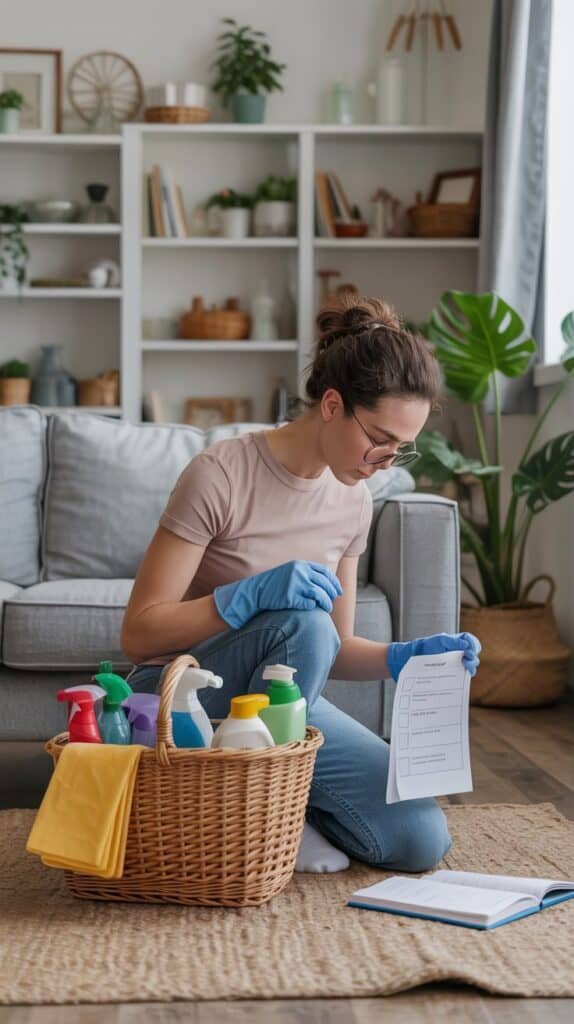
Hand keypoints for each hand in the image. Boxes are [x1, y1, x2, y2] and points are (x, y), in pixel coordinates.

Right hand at [213, 560, 342, 630]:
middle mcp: (300, 572)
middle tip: (333, 601)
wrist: (256, 591)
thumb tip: (327, 583)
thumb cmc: (275, 585)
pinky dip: (314, 607)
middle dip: (332, 594)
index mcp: (301, 565)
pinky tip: (313, 609)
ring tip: (327, 609)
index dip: (334, 582)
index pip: (325, 572)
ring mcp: (295, 584)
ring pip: (320, 595)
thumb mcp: (291, 572)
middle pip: (325, 584)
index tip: (338, 591)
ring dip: (326, 603)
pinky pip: (309, 604)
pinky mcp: (291, 597)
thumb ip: (306, 574)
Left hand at [387, 631, 480, 680]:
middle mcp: (455, 653)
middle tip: (468, 665)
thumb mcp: (438, 641)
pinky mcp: (448, 675)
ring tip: (466, 671)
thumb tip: (467, 646)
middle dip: (473, 659)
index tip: (471, 652)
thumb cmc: (423, 648)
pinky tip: (462, 678)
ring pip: (468, 666)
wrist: (407, 660)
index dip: (474, 645)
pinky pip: (460, 676)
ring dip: (470, 668)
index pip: (470, 641)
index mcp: (454, 643)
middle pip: (472, 655)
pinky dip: (463, 677)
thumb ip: (453, 642)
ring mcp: (452, 664)